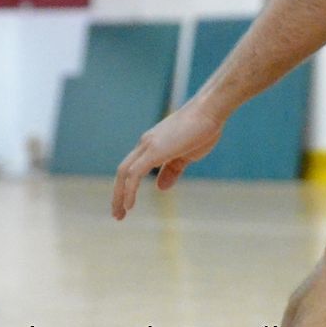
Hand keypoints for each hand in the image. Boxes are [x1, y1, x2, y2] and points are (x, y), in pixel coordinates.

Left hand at [111, 100, 225, 219]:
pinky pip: (134, 173)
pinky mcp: (153, 150)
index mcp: (151, 146)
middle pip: (123, 172)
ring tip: (120, 214)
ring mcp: (147, 146)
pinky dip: (129, 190)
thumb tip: (159, 187)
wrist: (208, 112)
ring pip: (124, 173)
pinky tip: (129, 205)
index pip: (132, 169)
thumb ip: (171, 171)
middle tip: (117, 214)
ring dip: (120, 195)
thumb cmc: (200, 131)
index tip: (125, 205)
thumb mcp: (185, 156)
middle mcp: (144, 145)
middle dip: (118, 194)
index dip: (126, 187)